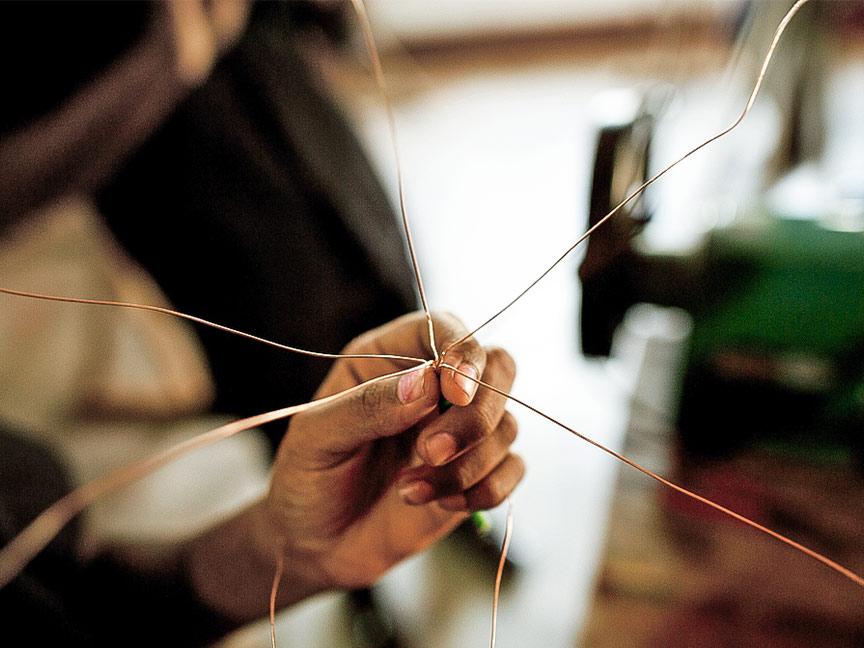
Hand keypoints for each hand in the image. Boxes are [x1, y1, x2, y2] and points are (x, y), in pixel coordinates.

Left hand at [265, 312, 522, 592]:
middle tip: (431, 451)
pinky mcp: (475, 471)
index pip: (445, 328)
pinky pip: (512, 469)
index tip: (455, 391)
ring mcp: (459, 429)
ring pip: (506, 424)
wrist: (315, 544)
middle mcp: (433, 386)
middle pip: (496, 368)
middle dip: (477, 413)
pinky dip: (485, 489)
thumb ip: (366, 405)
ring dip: (468, 463)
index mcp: (389, 356)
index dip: (462, 351)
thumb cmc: (307, 479)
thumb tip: (427, 382)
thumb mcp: (316, 438)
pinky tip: (441, 504)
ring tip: (409, 490)